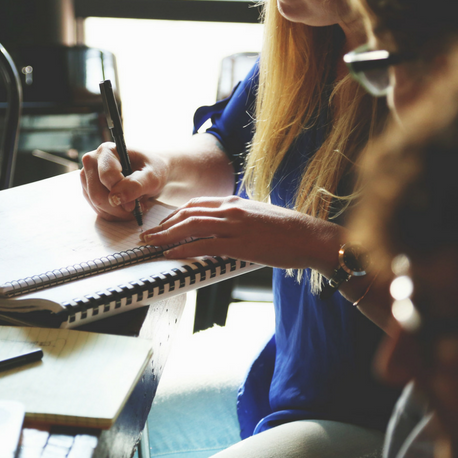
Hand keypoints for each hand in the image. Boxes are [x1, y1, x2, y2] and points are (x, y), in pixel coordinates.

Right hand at [80, 142, 168, 221]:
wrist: (150, 172)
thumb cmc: (152, 170)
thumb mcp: (153, 176)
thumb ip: (136, 185)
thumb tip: (116, 198)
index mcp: (107, 151)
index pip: (107, 176)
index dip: (121, 193)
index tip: (135, 204)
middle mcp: (92, 161)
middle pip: (97, 194)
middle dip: (118, 207)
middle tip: (136, 209)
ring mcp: (87, 176)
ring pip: (96, 204)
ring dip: (117, 212)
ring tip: (133, 206)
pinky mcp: (88, 190)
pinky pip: (97, 209)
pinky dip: (113, 214)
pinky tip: (125, 208)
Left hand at [139, 196, 341, 270]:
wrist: (310, 237)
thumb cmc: (288, 231)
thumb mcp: (258, 216)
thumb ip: (238, 219)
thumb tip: (223, 228)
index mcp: (234, 202)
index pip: (196, 204)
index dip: (174, 215)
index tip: (162, 224)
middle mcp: (231, 209)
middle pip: (187, 213)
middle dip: (163, 225)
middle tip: (147, 235)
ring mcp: (234, 225)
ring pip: (191, 227)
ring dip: (166, 236)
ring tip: (151, 244)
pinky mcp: (240, 243)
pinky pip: (204, 245)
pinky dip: (184, 249)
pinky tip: (171, 254)